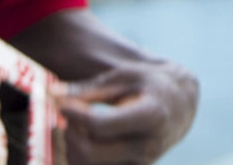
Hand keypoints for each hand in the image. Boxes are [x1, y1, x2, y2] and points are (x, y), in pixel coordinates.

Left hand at [55, 62, 198, 163]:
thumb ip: (88, 89)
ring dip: (70, 149)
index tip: (60, 102)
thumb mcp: (122, 77)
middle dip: (68, 134)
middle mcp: (147, 147)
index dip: (72, 113)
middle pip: (90, 153)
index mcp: (150, 117)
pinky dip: (79, 158)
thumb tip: (52, 95)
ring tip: (73, 127)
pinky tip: (79, 139)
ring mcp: (141, 164)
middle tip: (63, 116)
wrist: (180, 105)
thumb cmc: (147, 85)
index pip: (98, 124)